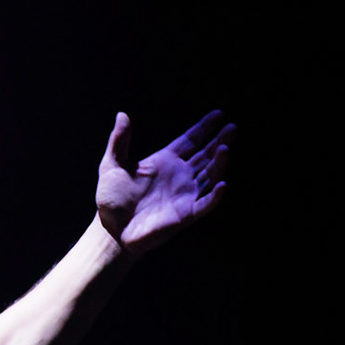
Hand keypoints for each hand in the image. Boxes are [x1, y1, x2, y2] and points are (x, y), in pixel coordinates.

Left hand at [95, 110, 234, 254]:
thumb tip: (121, 115)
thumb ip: (119, 142)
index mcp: (165, 161)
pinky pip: (205, 203)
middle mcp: (179, 176)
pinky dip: (215, 196)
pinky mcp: (185, 214)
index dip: (204, 127)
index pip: (190, 140)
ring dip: (219, 163)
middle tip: (233, 127)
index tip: (219, 114)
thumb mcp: (111, 166)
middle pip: (206, 155)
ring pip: (209, 175)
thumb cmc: (111, 199)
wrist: (111, 230)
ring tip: (224, 148)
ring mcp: (185, 194)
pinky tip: (221, 184)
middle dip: (220, 140)